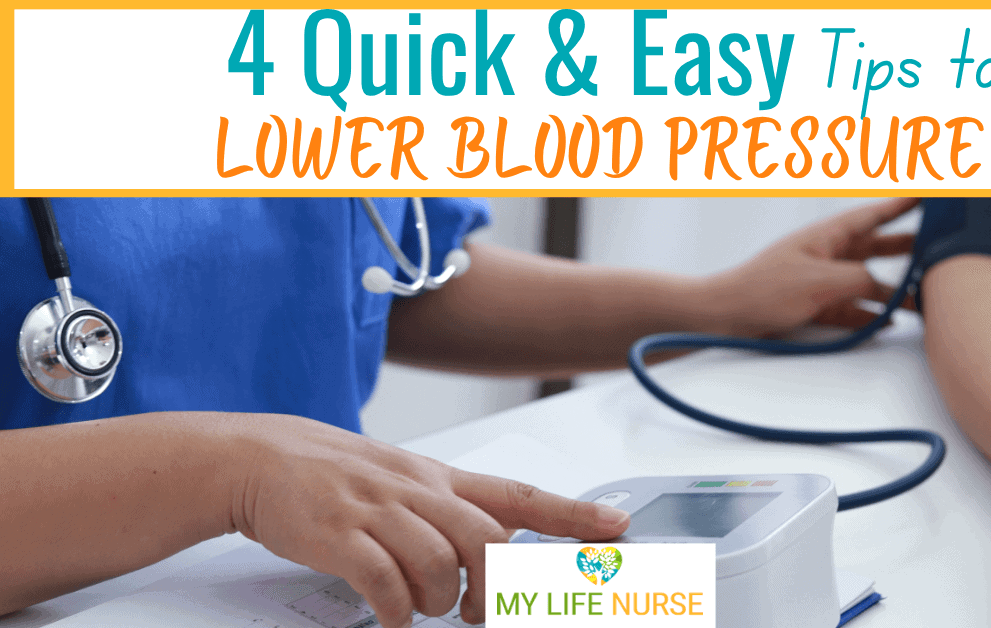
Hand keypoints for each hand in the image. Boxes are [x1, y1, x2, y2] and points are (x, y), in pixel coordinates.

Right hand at [227, 415, 629, 626]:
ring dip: (439, 601)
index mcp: (440, 478)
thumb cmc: (342, 476)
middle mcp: (418, 490)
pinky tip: (392, 615)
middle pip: (486, 541)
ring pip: (440, 565)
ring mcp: (379, 510)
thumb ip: (453, 512)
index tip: (616, 529)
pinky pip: (385, 582)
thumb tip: (499, 551)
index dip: (571, 513)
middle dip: (496, 588)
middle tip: (480, 612)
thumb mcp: (406, 481)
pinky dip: (397, 611)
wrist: (264, 459)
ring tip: (423, 606)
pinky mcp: (340, 535)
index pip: (518, 495)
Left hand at [709, 197, 919, 337]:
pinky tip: (890, 321)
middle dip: (910, 247)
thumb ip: (861, 281)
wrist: (725, 318)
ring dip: (895, 290)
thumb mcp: (821, 282)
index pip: (875, 214)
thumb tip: (888, 290)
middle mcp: (829, 254)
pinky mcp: (816, 306)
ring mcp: (823, 281)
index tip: (931, 195)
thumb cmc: (761, 290)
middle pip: (879, 247)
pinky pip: (854, 308)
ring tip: (925, 293)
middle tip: (941, 243)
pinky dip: (872, 314)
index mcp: (828, 235)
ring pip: (870, 282)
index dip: (904, 204)